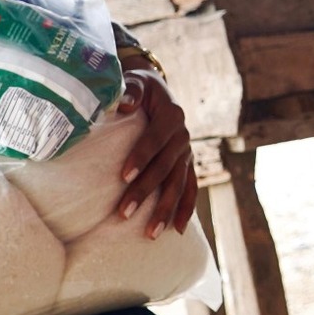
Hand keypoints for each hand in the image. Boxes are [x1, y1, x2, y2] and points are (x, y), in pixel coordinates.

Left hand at [116, 68, 196, 235]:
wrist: (155, 89)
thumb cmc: (139, 88)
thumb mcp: (134, 81)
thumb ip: (130, 90)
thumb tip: (123, 104)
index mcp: (172, 115)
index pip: (155, 139)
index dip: (141, 157)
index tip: (123, 177)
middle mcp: (183, 136)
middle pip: (165, 168)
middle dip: (145, 191)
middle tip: (124, 213)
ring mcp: (187, 152)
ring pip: (178, 184)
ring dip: (165, 209)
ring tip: (151, 233)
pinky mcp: (186, 164)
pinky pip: (190, 188)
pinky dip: (186, 209)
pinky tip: (178, 230)